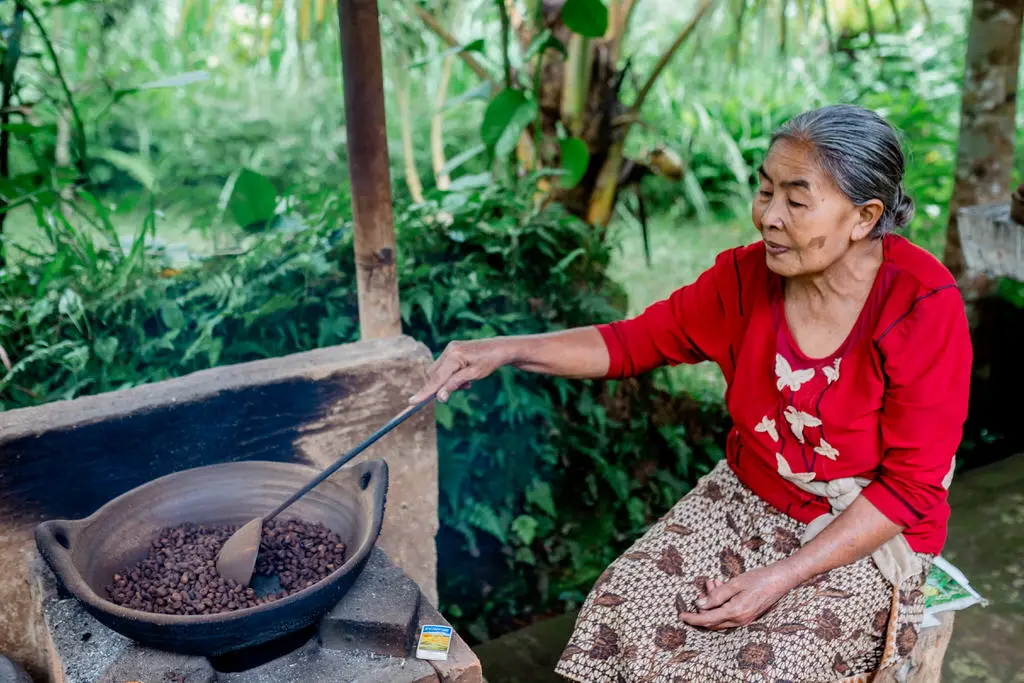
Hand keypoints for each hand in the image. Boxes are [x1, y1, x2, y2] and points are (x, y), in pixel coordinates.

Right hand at [409, 338, 511, 402]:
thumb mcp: (474, 375)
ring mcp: (450, 349)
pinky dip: (450, 376)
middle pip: (434, 375)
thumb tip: (440, 397)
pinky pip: (444, 367)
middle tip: (456, 392)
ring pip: (438, 372)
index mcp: (454, 356)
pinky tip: (464, 379)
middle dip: (440, 387)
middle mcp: (449, 350)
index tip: (412, 402)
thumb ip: (455, 384)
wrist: (499, 348)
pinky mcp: (452, 350)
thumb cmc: (489, 361)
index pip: (436, 379)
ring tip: (466, 384)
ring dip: (447, 382)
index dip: (424, 392)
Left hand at [678, 564, 795, 629]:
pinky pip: (729, 614)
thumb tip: (700, 605)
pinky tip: (722, 587)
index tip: (681, 615)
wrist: (780, 580)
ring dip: (713, 602)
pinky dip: (722, 603)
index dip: (693, 618)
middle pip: (713, 621)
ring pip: (720, 617)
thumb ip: (716, 595)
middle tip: (705, 586)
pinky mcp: (748, 616)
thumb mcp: (735, 583)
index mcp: (735, 612)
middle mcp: (740, 620)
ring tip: (714, 582)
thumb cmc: (758, 579)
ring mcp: (745, 620)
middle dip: (703, 607)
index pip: (708, 619)